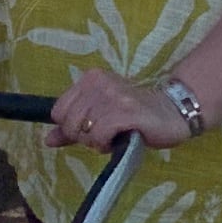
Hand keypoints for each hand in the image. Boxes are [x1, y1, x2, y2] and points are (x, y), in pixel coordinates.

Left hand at [50, 67, 195, 151]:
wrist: (173, 113)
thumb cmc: (135, 116)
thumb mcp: (100, 116)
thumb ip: (73, 127)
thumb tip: (48, 140)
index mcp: (91, 78)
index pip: (59, 111)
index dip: (72, 127)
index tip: (93, 126)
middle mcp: (100, 83)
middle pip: (69, 123)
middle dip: (84, 136)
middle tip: (107, 133)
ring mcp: (113, 96)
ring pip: (82, 130)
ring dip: (97, 141)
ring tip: (116, 134)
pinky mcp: (125, 111)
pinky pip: (98, 135)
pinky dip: (106, 144)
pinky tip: (121, 138)